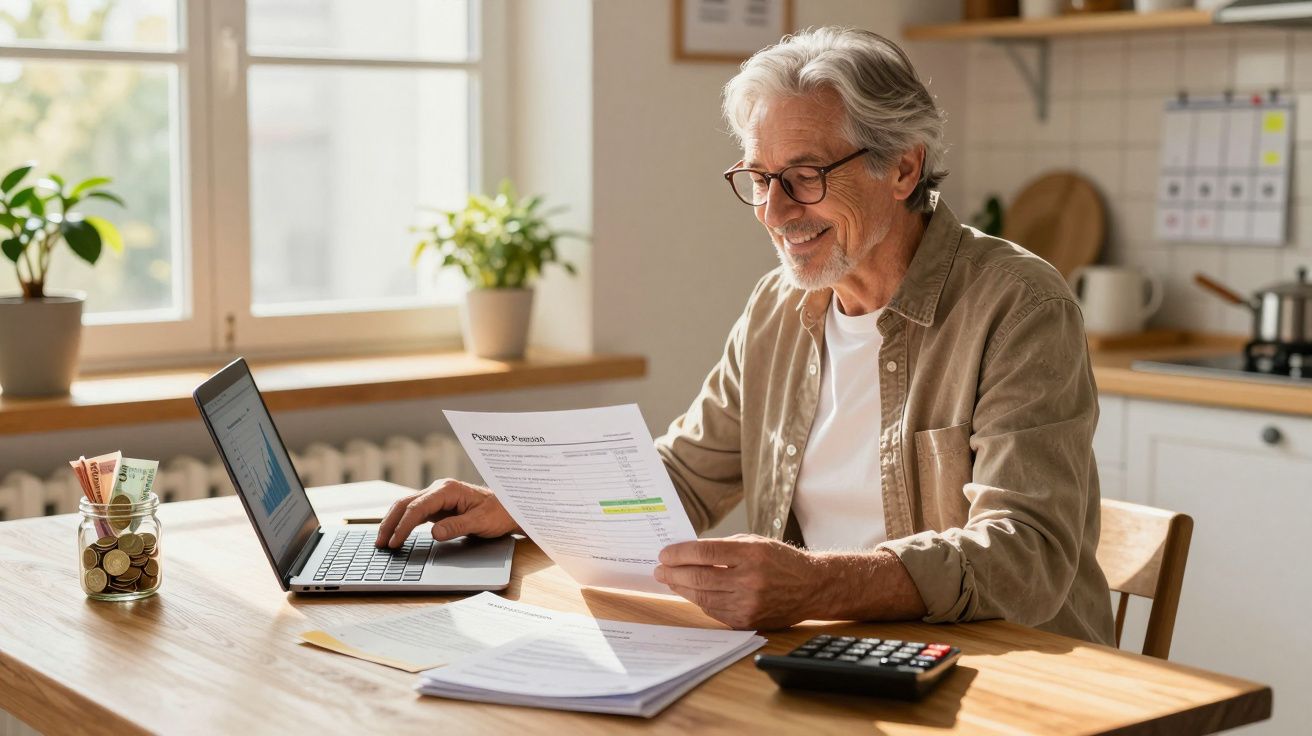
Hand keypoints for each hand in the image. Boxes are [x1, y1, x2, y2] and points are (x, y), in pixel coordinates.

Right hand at [374, 479, 518, 547]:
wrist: (509, 508)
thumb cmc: (498, 513)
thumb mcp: (480, 522)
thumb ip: (457, 527)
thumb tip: (434, 533)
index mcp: (448, 489)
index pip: (417, 507)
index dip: (403, 525)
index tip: (395, 542)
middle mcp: (439, 489)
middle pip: (405, 504)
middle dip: (390, 523)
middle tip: (380, 543)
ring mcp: (437, 497)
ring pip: (406, 506)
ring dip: (393, 522)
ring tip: (382, 541)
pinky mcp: (437, 506)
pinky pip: (414, 512)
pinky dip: (402, 523)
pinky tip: (395, 534)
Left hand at [655, 534, 820, 629]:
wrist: (811, 587)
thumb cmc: (780, 561)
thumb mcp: (755, 543)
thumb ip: (723, 547)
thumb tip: (688, 553)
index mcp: (751, 554)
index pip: (705, 552)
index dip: (680, 553)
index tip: (664, 553)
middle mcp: (750, 580)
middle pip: (699, 576)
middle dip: (673, 572)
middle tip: (660, 569)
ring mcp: (748, 604)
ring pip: (703, 597)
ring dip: (681, 588)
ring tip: (670, 580)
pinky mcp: (747, 621)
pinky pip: (714, 611)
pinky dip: (699, 601)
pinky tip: (690, 592)